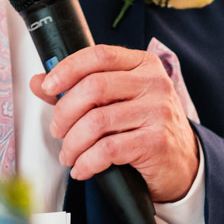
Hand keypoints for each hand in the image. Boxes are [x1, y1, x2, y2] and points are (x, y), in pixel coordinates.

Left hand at [31, 45, 199, 202]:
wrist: (183, 163)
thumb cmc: (147, 128)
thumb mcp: (119, 101)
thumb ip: (80, 88)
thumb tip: (39, 83)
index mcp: (143, 65)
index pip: (99, 55)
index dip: (68, 69)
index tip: (49, 87)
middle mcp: (154, 84)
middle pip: (94, 88)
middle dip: (65, 113)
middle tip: (58, 130)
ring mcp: (157, 112)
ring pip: (97, 122)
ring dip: (73, 143)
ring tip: (69, 154)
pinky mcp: (155, 142)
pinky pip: (107, 150)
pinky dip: (87, 162)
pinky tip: (83, 168)